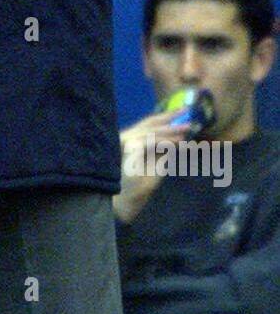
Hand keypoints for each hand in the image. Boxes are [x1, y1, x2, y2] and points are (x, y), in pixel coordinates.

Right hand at [114, 109, 191, 224]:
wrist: (128, 201)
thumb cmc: (140, 184)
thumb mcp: (156, 163)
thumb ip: (163, 150)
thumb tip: (177, 138)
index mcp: (130, 139)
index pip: (148, 123)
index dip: (165, 116)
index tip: (181, 112)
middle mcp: (126, 137)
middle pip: (150, 122)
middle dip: (170, 118)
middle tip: (187, 113)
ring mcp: (126, 142)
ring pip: (153, 131)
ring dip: (172, 130)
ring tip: (187, 128)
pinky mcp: (130, 149)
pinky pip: (152, 142)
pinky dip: (167, 141)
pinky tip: (180, 141)